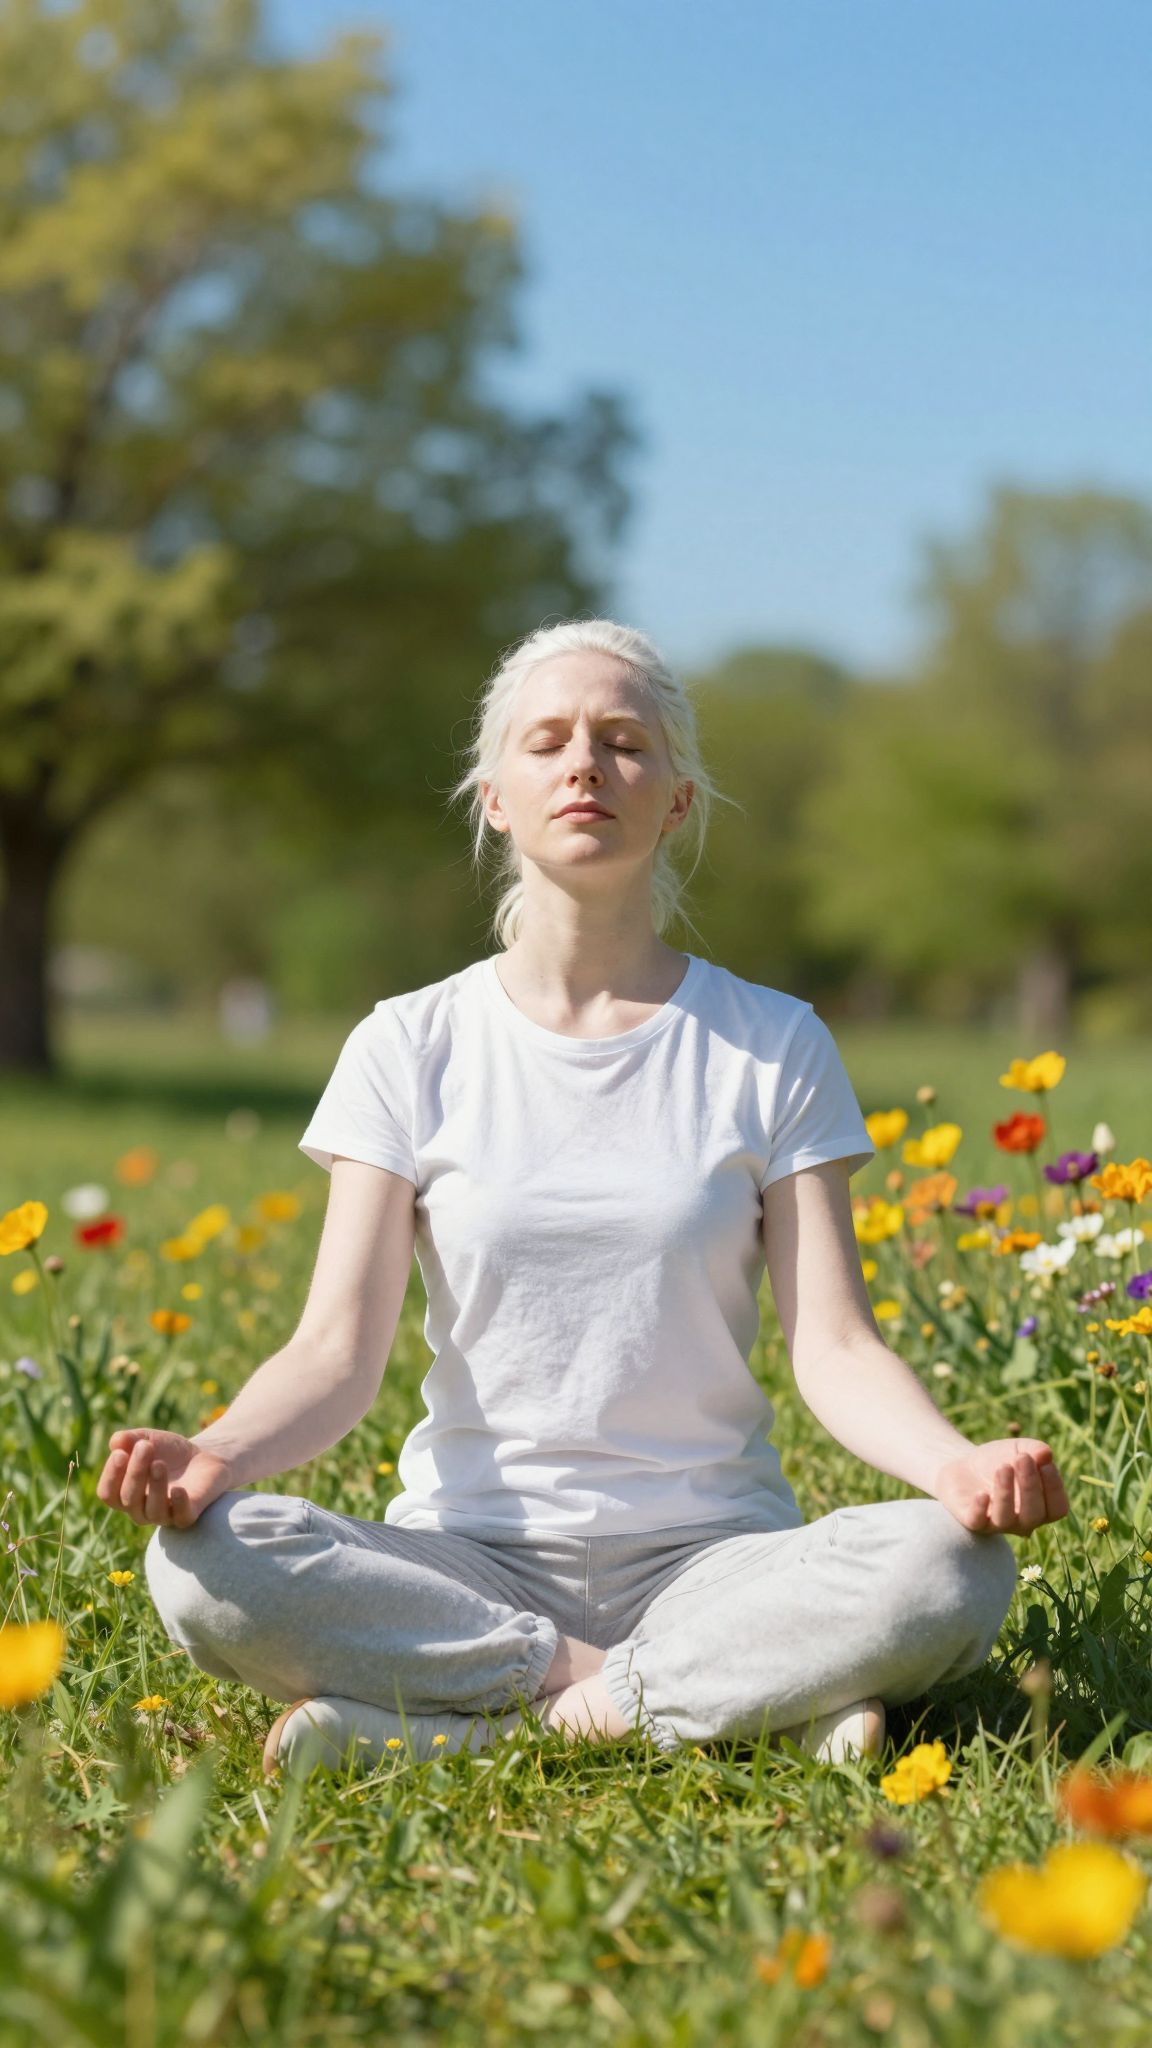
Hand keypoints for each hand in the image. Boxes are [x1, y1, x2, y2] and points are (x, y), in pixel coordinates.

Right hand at [96, 1428, 235, 1528]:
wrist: (203, 1456)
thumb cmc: (168, 1451)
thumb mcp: (147, 1439)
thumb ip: (129, 1439)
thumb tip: (116, 1442)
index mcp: (125, 1493)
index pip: (108, 1494)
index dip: (111, 1476)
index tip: (120, 1453)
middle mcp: (141, 1510)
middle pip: (129, 1500)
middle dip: (135, 1472)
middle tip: (145, 1447)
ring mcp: (164, 1515)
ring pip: (152, 1511)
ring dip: (155, 1486)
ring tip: (160, 1463)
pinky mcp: (188, 1515)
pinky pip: (180, 1518)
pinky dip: (178, 1505)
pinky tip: (178, 1490)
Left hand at [932, 1437, 1069, 1535]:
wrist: (964, 1465)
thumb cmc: (1000, 1460)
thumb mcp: (1019, 1449)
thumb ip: (1035, 1449)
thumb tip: (1046, 1454)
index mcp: (1041, 1508)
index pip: (1057, 1509)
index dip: (1054, 1487)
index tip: (1044, 1461)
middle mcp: (1022, 1522)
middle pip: (1034, 1514)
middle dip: (1030, 1485)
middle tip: (1022, 1458)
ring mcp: (997, 1524)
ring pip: (1005, 1518)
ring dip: (1006, 1492)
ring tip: (1003, 1467)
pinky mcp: (972, 1521)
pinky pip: (978, 1521)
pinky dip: (980, 1508)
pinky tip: (981, 1493)